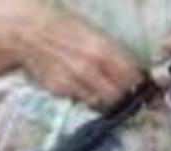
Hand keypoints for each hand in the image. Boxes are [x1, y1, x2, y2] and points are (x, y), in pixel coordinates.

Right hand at [4, 5, 144, 110]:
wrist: (30, 32)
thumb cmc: (65, 28)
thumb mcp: (96, 35)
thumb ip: (114, 54)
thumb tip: (133, 72)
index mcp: (103, 49)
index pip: (132, 77)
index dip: (140, 84)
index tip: (141, 86)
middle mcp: (91, 68)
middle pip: (119, 95)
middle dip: (124, 95)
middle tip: (124, 92)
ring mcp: (74, 82)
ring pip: (101, 102)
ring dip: (106, 100)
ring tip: (104, 91)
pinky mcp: (60, 90)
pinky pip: (82, 101)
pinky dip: (87, 98)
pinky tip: (84, 88)